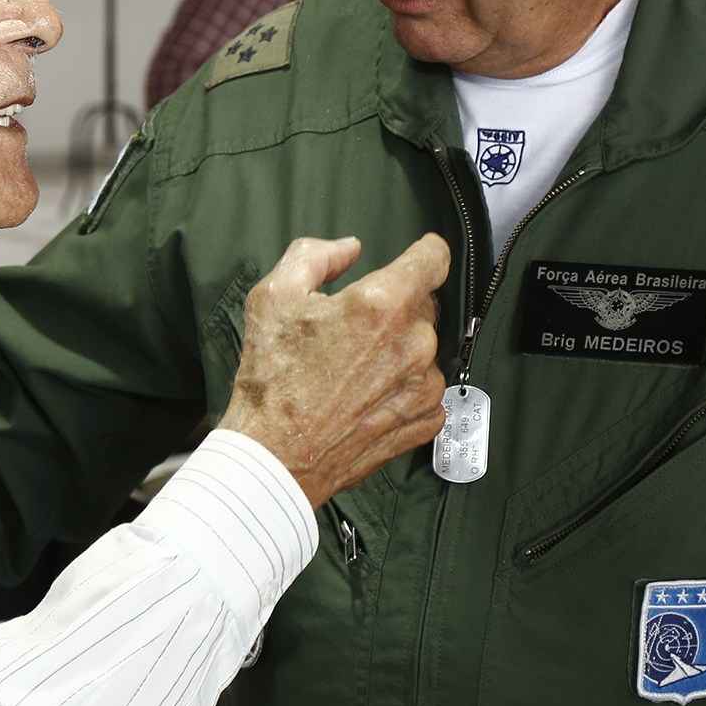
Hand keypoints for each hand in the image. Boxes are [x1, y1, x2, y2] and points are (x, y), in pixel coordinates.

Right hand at [218, 234, 449, 508]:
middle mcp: (413, 343)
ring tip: (353, 370)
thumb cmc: (271, 383)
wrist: (275, 457)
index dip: (422, 251)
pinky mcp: (424, 419)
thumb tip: (347, 248)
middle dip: (394, 308)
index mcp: (382, 304)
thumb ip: (315, 255)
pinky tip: (366, 395)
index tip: (416, 256)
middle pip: (424, 304)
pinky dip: (403, 387)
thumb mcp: (274, 296)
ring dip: (399, 350)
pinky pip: (426, 388)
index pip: (433, 257)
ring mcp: (424, 385)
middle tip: (352, 329)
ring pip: (424, 347)